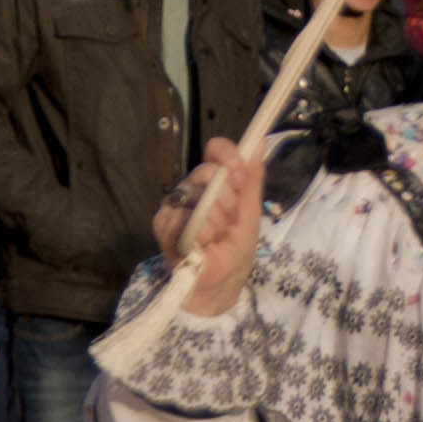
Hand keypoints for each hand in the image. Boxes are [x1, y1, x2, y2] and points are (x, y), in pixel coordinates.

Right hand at [152, 136, 261, 316]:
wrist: (223, 280)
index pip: (215, 150)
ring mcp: (174, 204)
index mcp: (212, 180)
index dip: (229, 158)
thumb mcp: (251, 209)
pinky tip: (204, 244)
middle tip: (230, 220)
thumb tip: (260, 141)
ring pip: (197, 196)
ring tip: (217, 237)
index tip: (240, 178)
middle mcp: (191, 187)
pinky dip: (201, 233)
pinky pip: (184, 217)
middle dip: (227, 199)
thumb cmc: (236, 245)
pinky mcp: (162, 223)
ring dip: (216, 221)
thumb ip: (253, 177)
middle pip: (207, 172)